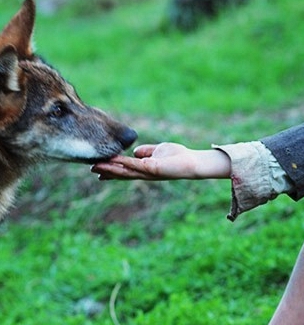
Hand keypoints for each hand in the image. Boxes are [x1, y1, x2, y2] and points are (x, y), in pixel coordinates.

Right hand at [91, 142, 230, 180]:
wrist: (192, 162)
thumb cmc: (178, 156)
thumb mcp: (158, 151)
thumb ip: (146, 151)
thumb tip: (134, 151)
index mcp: (144, 169)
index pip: (124, 170)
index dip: (111, 170)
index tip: (96, 168)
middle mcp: (144, 173)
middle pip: (122, 173)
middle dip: (107, 171)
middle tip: (91, 169)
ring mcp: (148, 172)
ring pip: (125, 171)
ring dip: (110, 169)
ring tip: (95, 166)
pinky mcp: (153, 169)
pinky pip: (134, 165)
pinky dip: (122, 163)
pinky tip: (112, 161)